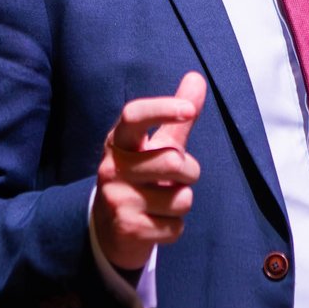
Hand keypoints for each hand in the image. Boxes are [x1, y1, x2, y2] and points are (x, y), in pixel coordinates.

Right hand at [92, 71, 206, 270]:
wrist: (111, 230)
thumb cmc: (141, 178)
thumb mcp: (155, 146)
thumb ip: (176, 117)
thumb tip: (197, 78)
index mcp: (119, 141)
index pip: (134, 115)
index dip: (163, 109)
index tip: (190, 110)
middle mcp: (111, 168)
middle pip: (173, 161)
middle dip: (189, 171)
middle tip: (178, 177)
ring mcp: (117, 199)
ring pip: (181, 199)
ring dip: (182, 201)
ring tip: (163, 202)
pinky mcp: (127, 229)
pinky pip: (176, 226)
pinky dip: (174, 226)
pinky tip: (156, 222)